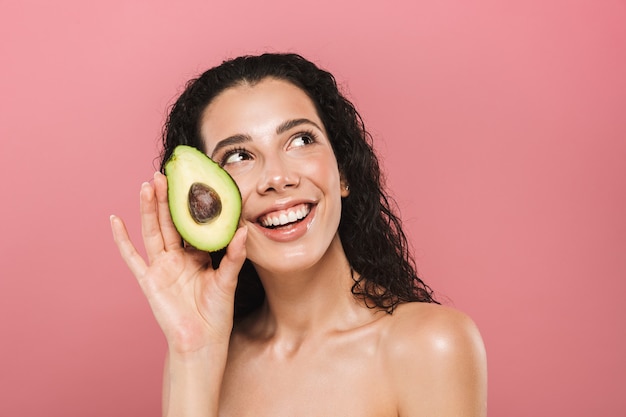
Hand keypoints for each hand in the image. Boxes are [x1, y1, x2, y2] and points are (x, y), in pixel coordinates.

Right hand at [110, 172, 246, 353]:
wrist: (201, 341)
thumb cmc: (216, 313)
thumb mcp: (228, 280)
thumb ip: (234, 256)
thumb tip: (244, 230)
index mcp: (198, 255)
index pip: (193, 223)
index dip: (191, 204)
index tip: (192, 181)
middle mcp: (178, 257)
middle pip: (170, 221)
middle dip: (167, 198)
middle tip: (166, 174)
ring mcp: (161, 267)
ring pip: (153, 231)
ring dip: (148, 209)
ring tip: (147, 185)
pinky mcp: (148, 279)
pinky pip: (132, 257)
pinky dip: (122, 239)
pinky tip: (115, 220)